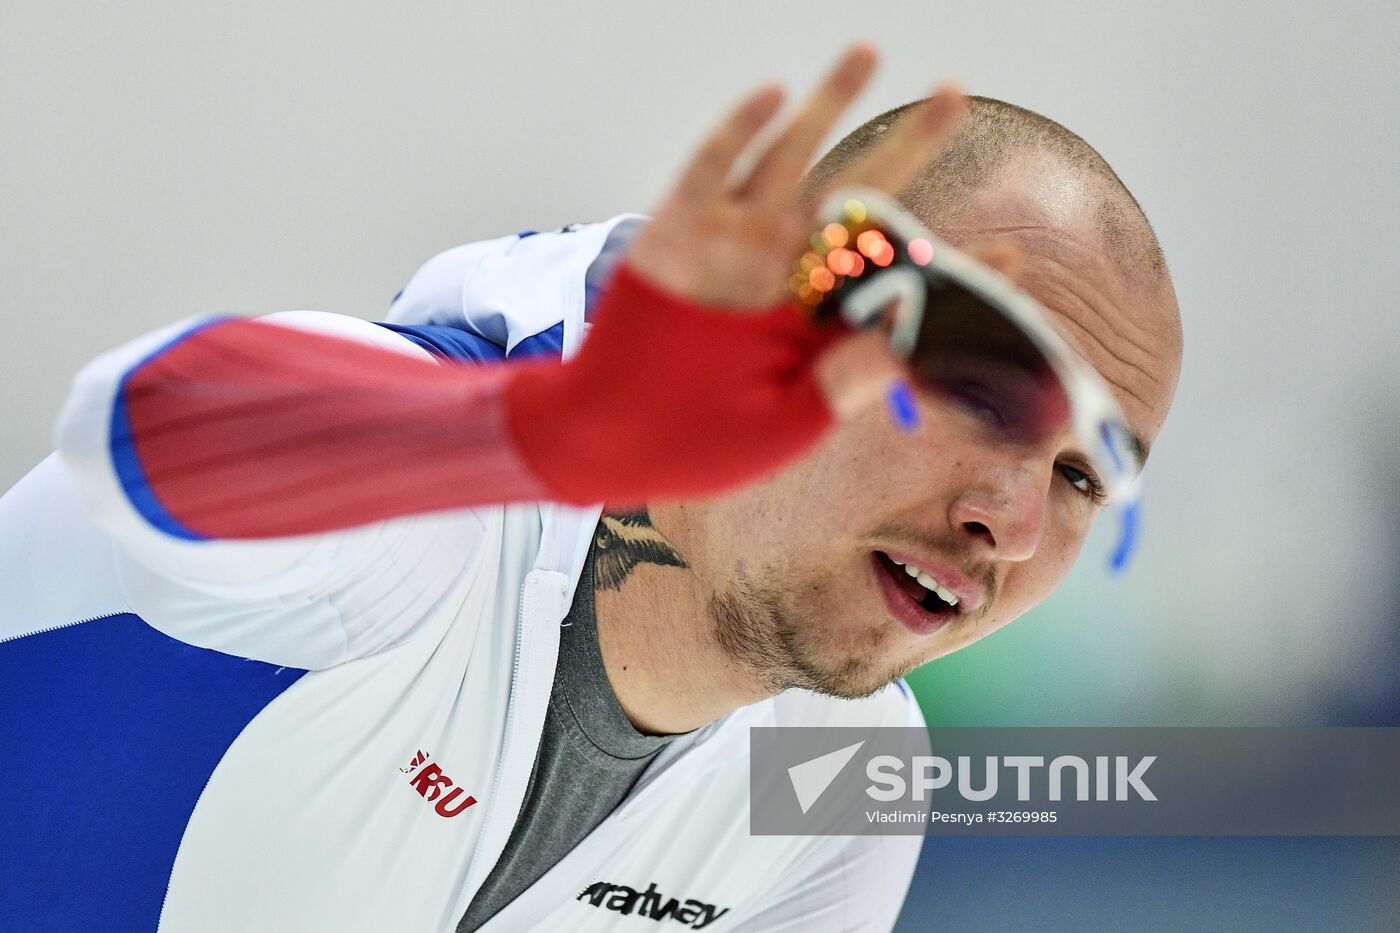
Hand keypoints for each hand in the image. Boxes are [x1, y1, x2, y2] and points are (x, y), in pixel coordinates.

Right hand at [622, 44, 1023, 419]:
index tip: (1010, 254)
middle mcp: (781, 272)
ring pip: (789, 159)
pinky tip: (774, 95)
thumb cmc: (694, 443)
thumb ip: (849, 379)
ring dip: (827, 104)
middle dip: (908, 145)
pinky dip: (738, 130)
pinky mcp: (675, 230)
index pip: (895, 280)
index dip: (950, 264)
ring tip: (868, 52)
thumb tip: (920, 336)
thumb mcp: (784, 424)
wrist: (605, 438)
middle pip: (855, 194)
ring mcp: (729, 245)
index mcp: (816, 321)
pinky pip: (711, 168)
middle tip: (954, 92)